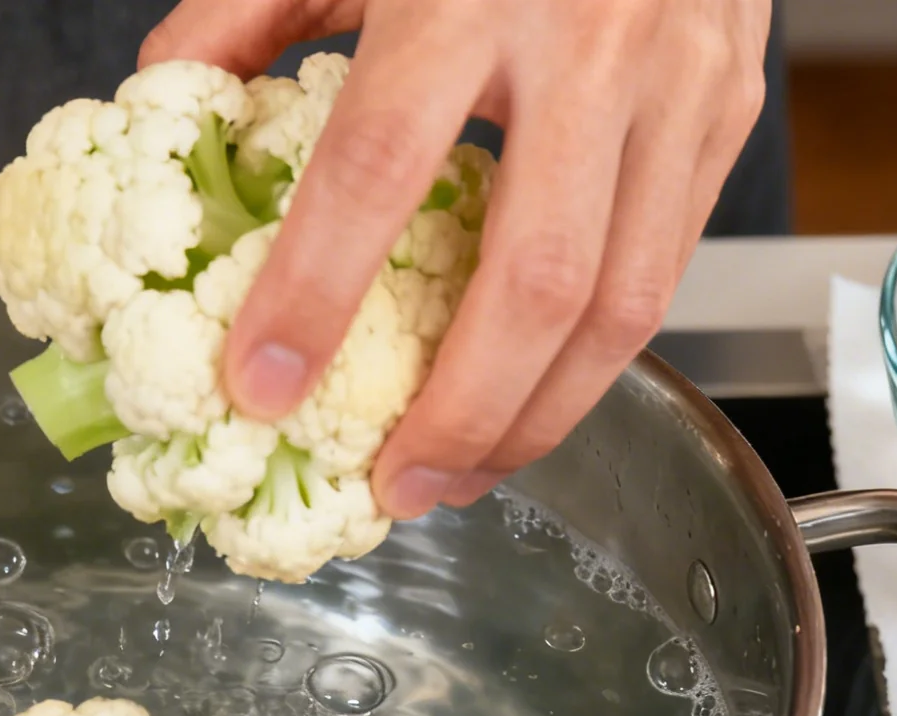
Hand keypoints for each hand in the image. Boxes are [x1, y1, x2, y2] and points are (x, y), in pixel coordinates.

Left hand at [143, 0, 768, 516]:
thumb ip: (254, 5)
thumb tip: (168, 95)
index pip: (379, 167)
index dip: (315, 292)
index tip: (258, 384)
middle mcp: (590, 43)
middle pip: (533, 280)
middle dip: (460, 413)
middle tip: (393, 487)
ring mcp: (679, 83)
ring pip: (624, 302)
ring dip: (540, 417)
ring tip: (463, 477)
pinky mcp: (728, 109)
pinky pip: (667, 265)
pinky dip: (599, 356)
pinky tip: (534, 400)